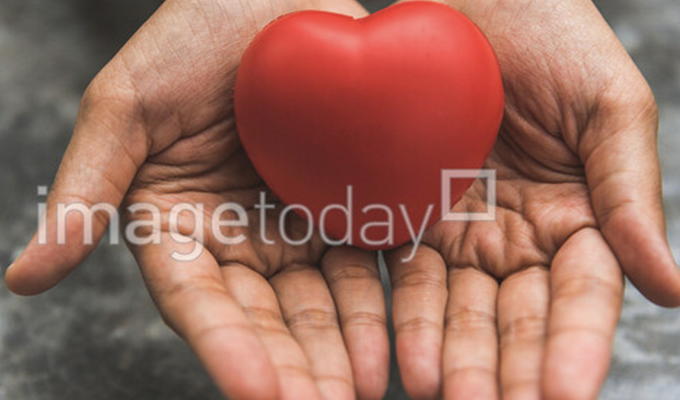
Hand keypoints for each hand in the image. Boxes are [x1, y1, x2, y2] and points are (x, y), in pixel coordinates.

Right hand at [5, 1, 389, 398]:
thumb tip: (23, 279)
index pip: (198, 302)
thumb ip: (86, 192)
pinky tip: (399, 340)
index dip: (226, 345)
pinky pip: (370, 259)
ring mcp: (299, 229)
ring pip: (322, 301)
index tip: (256, 392)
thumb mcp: (125, 108)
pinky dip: (384, 301)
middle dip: (294, 366)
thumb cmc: (188, 41)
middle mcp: (240, 242)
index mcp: (178, 229)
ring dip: (343, 349)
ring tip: (364, 389)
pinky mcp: (352, 206)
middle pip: (266, 316)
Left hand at [386, 0, 679, 398]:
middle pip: (518, 317)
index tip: (565, 392)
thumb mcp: (608, 106)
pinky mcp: (410, 214)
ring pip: (463, 308)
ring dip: (456, 355)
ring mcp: (464, 230)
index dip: (575, 346)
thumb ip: (631, 193)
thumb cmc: (551, 34)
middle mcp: (521, 236)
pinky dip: (410, 315)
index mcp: (581, 217)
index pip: (583, 297)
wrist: (473, 0)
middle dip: (508, 368)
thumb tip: (672, 288)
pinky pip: (410, 273)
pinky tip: (408, 356)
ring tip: (445, 394)